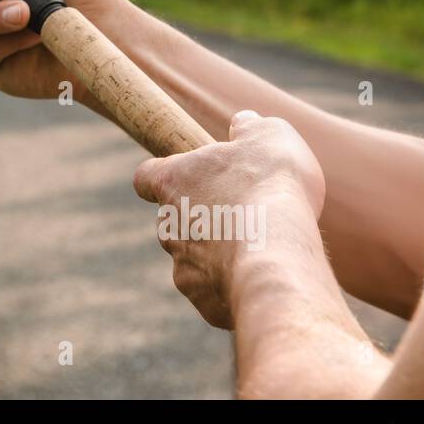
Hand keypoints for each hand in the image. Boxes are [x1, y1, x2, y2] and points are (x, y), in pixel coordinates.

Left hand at [132, 111, 326, 328]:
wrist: (278, 253)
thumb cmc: (270, 186)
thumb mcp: (270, 136)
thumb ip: (252, 127)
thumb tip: (245, 122)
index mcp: (173, 181)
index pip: (146, 177)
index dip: (162, 176)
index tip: (181, 178)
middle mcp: (168, 225)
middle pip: (174, 220)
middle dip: (202, 218)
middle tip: (243, 214)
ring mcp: (183, 266)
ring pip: (195, 258)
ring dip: (219, 253)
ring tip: (259, 248)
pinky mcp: (203, 301)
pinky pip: (214, 292)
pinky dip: (233, 286)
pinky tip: (262, 278)